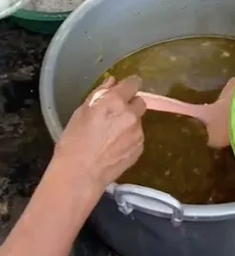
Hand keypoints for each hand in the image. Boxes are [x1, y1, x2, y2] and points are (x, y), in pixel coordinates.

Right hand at [55, 76, 145, 190]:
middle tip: (115, 115)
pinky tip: (114, 147)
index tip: (126, 89)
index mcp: (114, 101)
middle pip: (140, 102)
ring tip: (111, 136)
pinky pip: (138, 137)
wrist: (80, 174)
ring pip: (138, 121)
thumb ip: (100, 93)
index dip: (130, 85)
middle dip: (131, 106)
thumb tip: (112, 82)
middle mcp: (130, 114)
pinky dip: (129, 139)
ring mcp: (137, 132)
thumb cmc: (74, 142)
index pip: (133, 83)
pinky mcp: (140, 147)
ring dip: (129, 123)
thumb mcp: (81, 112)